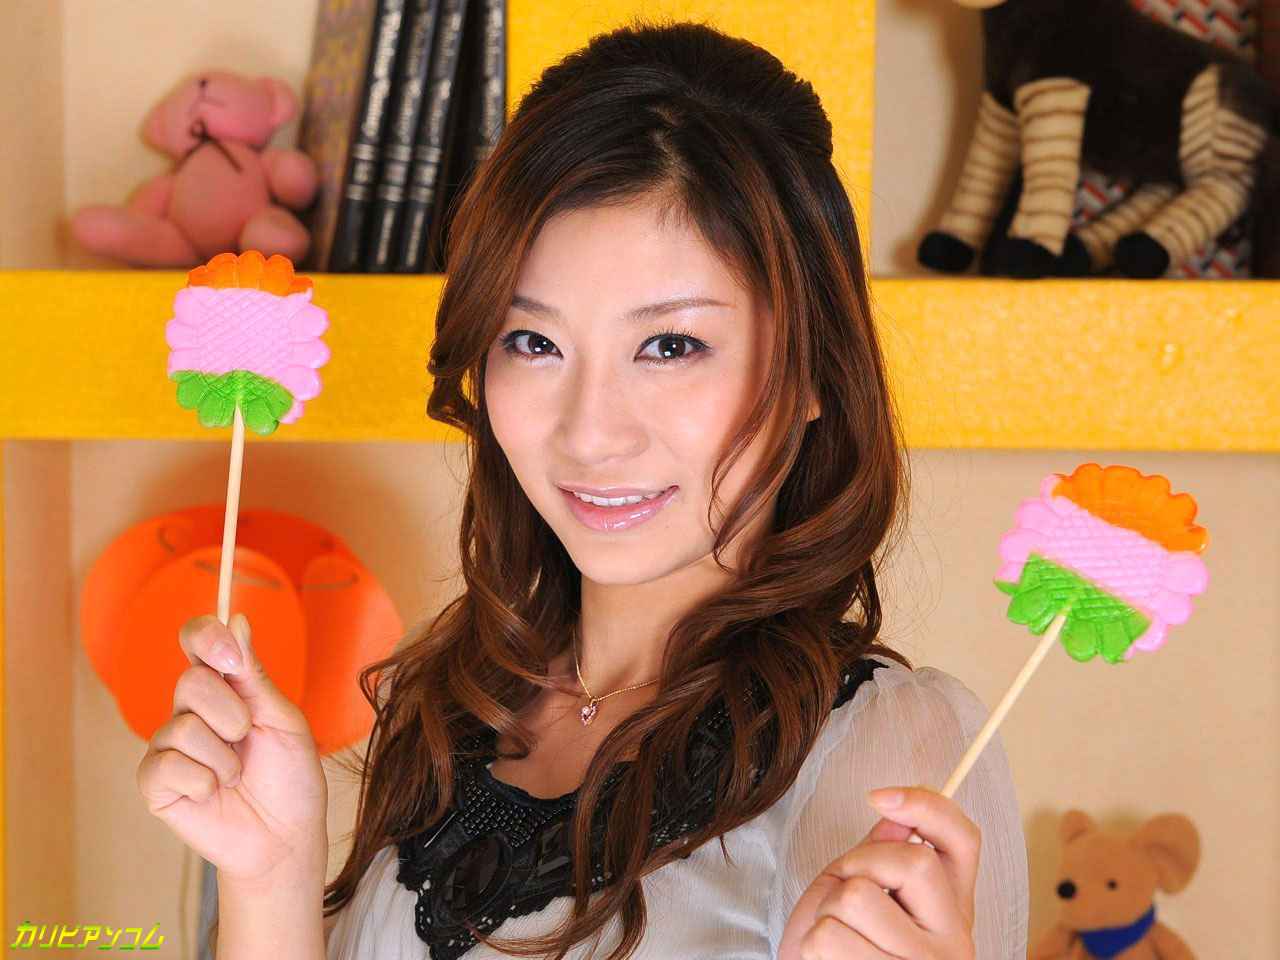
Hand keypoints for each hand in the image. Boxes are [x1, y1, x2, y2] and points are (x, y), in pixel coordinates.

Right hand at [136, 613, 327, 887]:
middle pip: (190, 682)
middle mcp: (191, 709)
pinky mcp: (155, 782)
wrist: (286, 835)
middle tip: (248, 737)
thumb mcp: (283, 720)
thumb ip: (255, 676)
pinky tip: (215, 793)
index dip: (206, 637)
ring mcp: (169, 745)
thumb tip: (238, 621)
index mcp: (225, 686)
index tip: (231, 657)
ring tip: (237, 775)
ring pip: (182, 727)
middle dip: (231, 714)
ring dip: (225, 757)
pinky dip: (204, 781)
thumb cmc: (290, 776)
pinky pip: (168, 765)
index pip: (198, 640)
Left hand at [777, 786, 979, 958]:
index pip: (964, 841)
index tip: (879, 795)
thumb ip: (878, 861)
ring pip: (857, 897)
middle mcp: (954, 941)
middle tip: (842, 900)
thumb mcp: (858, 899)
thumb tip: (897, 818)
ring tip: (832, 941)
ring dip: (825, 913)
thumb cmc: (837, 953)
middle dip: (857, 866)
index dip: (928, 806)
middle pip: (912, 861)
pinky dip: (811, 944)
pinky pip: (828, 936)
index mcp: (951, 912)